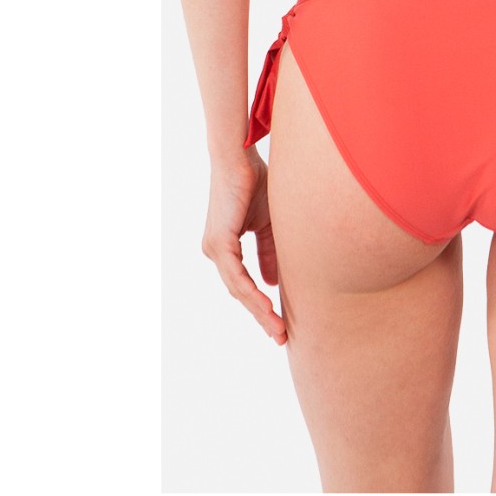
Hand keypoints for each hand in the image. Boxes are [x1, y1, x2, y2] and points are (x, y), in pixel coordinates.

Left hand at [202, 151, 286, 344]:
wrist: (240, 158)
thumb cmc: (255, 184)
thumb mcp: (269, 224)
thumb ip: (269, 252)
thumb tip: (272, 283)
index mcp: (225, 248)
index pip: (244, 284)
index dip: (261, 304)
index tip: (279, 323)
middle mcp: (216, 252)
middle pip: (240, 293)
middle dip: (262, 316)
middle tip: (281, 337)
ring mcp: (214, 249)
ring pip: (238, 289)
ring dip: (259, 311)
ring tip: (278, 329)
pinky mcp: (218, 243)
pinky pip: (236, 276)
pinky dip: (251, 292)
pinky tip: (267, 305)